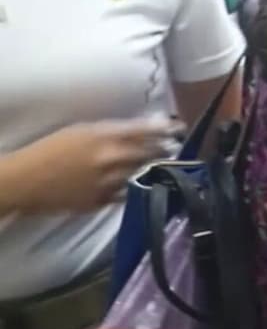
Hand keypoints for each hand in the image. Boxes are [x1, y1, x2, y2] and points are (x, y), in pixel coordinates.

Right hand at [1, 118, 183, 212]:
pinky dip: (136, 187)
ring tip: (165, 165)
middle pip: (150, 153)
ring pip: (142, 174)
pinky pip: (127, 194)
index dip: (165, 128)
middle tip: (175, 147)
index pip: (145, 130)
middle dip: (166, 149)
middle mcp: (111, 158)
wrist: (25, 180)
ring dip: (155, 169)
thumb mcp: (81, 130)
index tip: (178, 127)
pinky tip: (143, 183)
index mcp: (105, 136)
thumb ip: (111, 130)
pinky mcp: (101, 201)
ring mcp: (108, 182)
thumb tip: (139, 130)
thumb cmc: (51, 149)